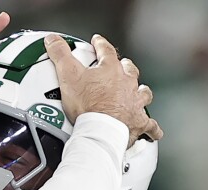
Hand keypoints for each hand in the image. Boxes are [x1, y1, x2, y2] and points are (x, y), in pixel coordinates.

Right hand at [44, 34, 163, 146]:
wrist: (100, 130)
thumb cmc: (88, 105)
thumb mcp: (68, 74)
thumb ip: (60, 55)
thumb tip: (54, 41)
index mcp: (111, 71)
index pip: (106, 51)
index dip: (101, 45)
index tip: (98, 42)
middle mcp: (127, 84)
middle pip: (129, 70)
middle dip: (125, 67)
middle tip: (121, 66)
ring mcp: (134, 103)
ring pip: (143, 93)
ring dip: (141, 92)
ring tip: (139, 92)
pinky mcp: (138, 122)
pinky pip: (150, 125)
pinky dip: (152, 128)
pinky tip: (153, 130)